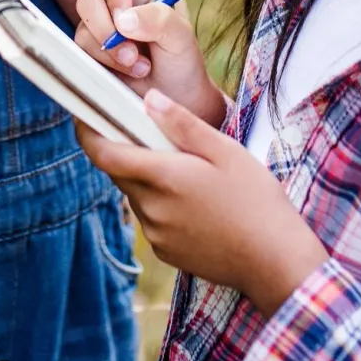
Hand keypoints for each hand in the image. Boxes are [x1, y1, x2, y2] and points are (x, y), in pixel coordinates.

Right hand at [73, 0, 224, 126]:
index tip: (125, 17)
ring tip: (140, 67)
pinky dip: (104, 65)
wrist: (175, 97)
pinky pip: (80, 54)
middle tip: (132, 51)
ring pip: (82, 30)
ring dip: (110, 52)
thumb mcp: (181, 37)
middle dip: (106, 29)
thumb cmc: (181, 61)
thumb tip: (123, 19)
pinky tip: (129, 73)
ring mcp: (98, 29)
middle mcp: (113, 5)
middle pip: (87, 0)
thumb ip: (159, 20)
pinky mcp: (89, 54)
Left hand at [78, 90, 328, 316]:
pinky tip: (198, 204)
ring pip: (138, 196)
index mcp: (161, 177)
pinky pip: (153, 220)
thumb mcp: (225, 151)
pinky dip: (163, 206)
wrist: (274, 261)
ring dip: (151, 180)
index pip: (103, 153)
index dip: (87, 132)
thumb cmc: (256, 200)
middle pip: (121, 173)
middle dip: (130, 152)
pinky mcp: (166, 252)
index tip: (86, 114)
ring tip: (192, 174)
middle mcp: (150, 208)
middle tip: (159, 137)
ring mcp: (156, 234)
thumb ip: (182, 124)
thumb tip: (149, 99)